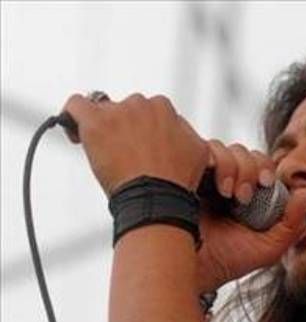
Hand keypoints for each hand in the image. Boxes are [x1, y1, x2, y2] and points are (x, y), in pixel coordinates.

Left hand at [62, 93, 208, 194]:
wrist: (158, 198)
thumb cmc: (176, 182)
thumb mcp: (198, 152)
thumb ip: (186, 133)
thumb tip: (178, 129)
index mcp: (164, 108)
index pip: (149, 112)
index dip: (145, 130)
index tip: (142, 147)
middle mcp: (140, 104)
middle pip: (125, 110)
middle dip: (126, 129)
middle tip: (126, 155)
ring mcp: (117, 112)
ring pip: (102, 111)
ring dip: (104, 128)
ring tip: (104, 153)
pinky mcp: (94, 122)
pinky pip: (75, 106)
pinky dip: (72, 117)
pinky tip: (77, 135)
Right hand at [196, 140, 305, 292]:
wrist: (193, 269)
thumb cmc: (227, 262)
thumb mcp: (269, 247)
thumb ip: (293, 224)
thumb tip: (303, 192)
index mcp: (243, 194)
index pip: (259, 164)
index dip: (266, 167)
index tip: (267, 183)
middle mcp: (222, 183)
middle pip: (244, 152)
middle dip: (251, 166)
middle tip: (246, 194)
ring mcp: (202, 176)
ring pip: (224, 148)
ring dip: (234, 166)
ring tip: (229, 194)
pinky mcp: (185, 173)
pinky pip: (205, 150)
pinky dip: (217, 162)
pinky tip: (218, 187)